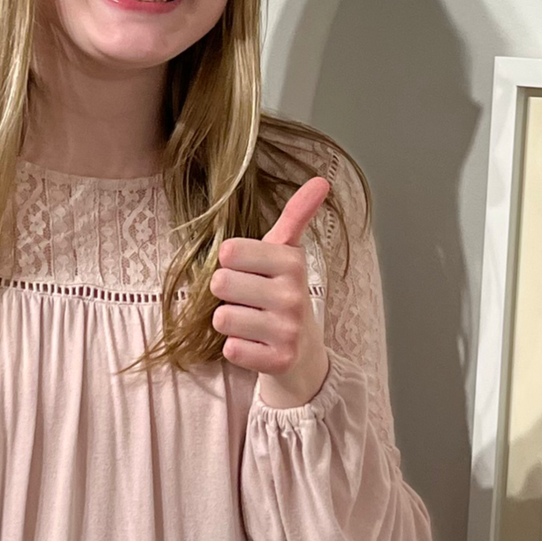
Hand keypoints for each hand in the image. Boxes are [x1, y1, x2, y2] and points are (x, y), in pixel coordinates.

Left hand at [212, 177, 331, 408]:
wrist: (305, 354)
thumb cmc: (283, 294)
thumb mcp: (288, 253)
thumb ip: (296, 215)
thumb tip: (321, 180)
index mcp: (292, 262)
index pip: (229, 251)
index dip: (231, 263)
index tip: (251, 272)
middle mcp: (293, 295)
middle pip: (220, 283)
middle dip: (228, 294)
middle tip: (250, 301)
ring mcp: (288, 330)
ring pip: (222, 317)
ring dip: (230, 322)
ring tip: (252, 323)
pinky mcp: (279, 361)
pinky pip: (231, 349)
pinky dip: (237, 348)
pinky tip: (256, 346)